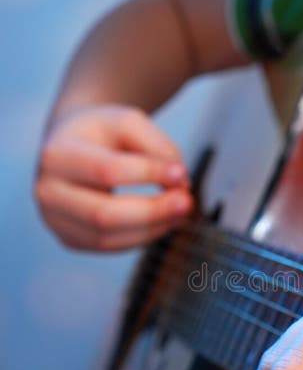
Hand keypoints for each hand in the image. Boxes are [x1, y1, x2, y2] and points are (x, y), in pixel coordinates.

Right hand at [35, 105, 193, 249]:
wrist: (71, 146)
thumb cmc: (102, 133)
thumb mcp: (128, 123)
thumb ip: (158, 147)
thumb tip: (180, 184)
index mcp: (56, 155)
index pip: (107, 171)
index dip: (148, 174)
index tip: (181, 173)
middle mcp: (47, 191)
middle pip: (102, 214)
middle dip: (152, 212)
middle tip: (187, 202)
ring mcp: (54, 221)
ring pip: (106, 238)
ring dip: (152, 229)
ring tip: (181, 212)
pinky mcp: (69, 239)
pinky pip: (109, 247)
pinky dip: (141, 237)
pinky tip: (163, 221)